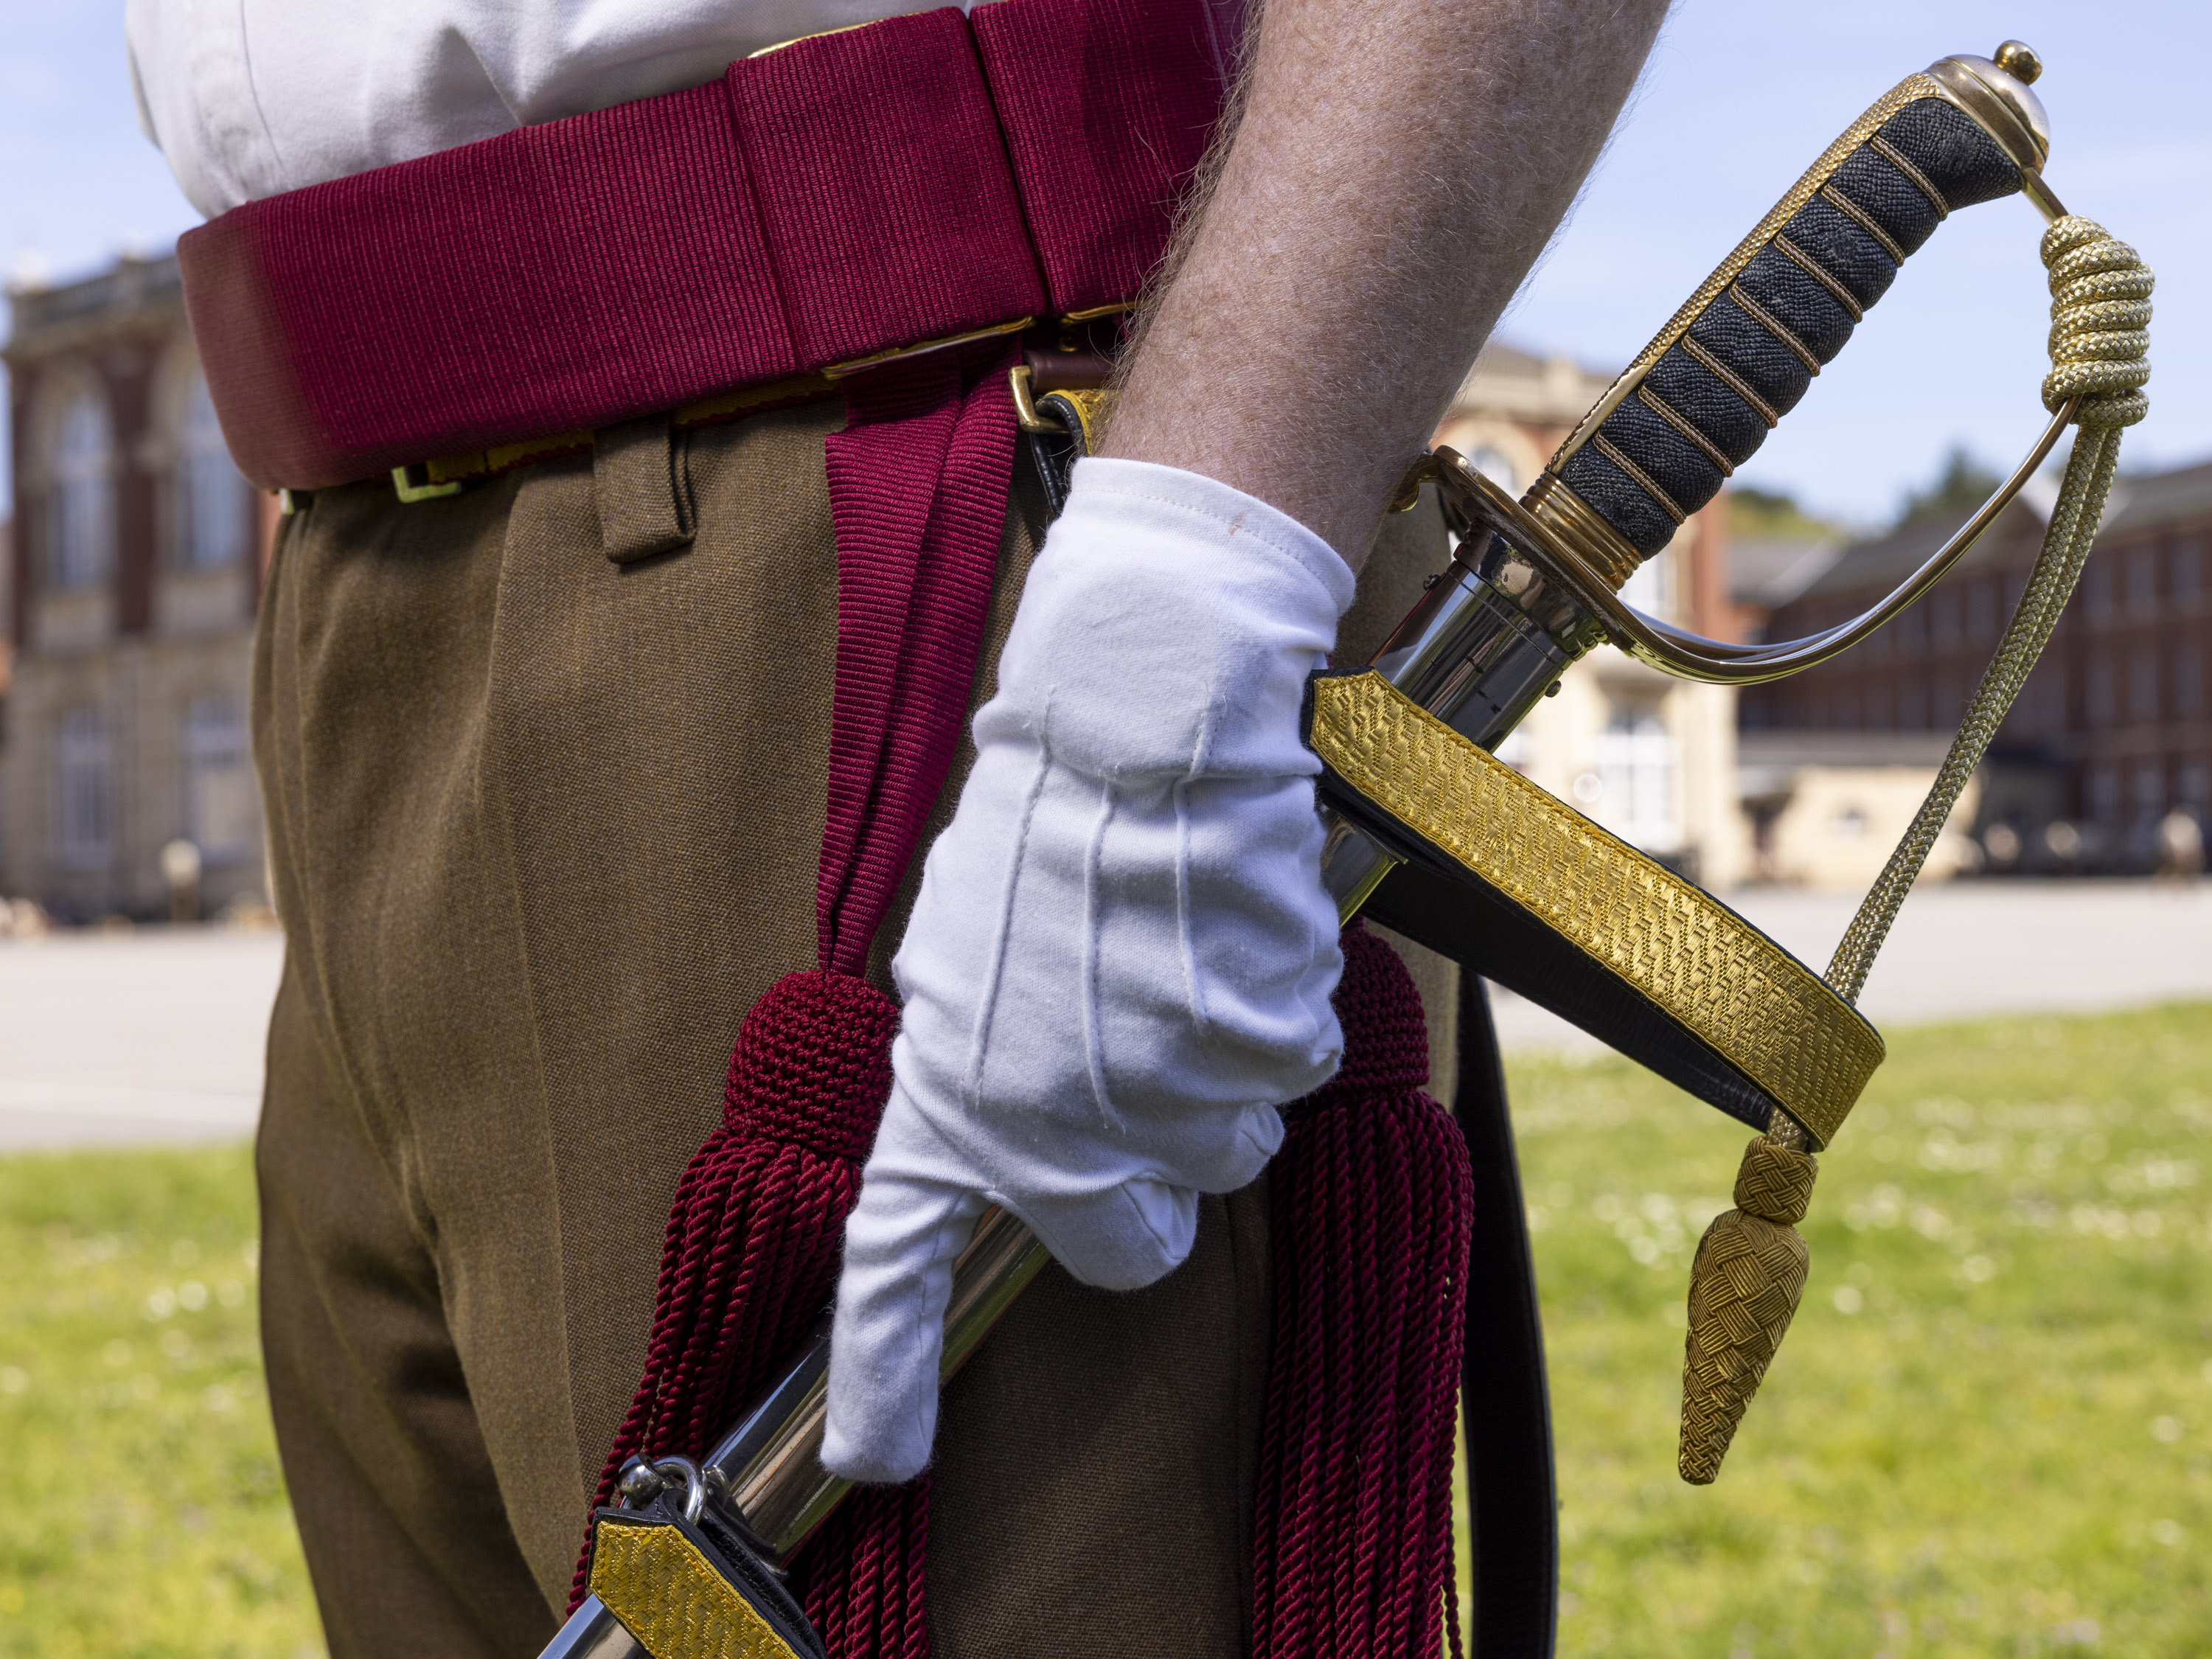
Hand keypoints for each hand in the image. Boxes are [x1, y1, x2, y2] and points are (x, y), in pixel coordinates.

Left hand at [822, 457, 1353, 1482]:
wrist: (1137, 707)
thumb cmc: (1056, 818)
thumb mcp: (973, 950)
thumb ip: (986, 1074)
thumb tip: (1017, 1155)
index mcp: (953, 1079)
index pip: (895, 1253)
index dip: (885, 1367)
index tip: (879, 1460)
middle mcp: (1043, 1106)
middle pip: (1136, 1238)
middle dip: (1162, 1168)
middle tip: (1156, 1052)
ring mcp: (1151, 1079)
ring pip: (1232, 1144)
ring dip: (1229, 1064)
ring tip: (1191, 952)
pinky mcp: (1247, 1033)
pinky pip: (1293, 1063)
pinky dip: (1284, 1005)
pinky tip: (1240, 927)